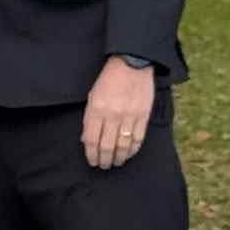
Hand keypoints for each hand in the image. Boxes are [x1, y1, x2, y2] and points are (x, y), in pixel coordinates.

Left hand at [82, 56, 154, 170]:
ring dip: (118, 158)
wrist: (131, 64)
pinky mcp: (143, 116)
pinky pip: (137, 139)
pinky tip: (128, 154)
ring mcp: (129, 116)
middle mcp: (112, 115)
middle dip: (104, 160)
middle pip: (107, 146)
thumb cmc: (109, 80)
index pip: (91, 139)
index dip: (91, 154)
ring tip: (115, 162)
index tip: (92, 161)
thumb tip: (87, 139)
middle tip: (103, 166)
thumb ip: (89, 118)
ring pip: (122, 146)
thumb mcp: (92, 96)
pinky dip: (132, 150)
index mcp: (96, 109)